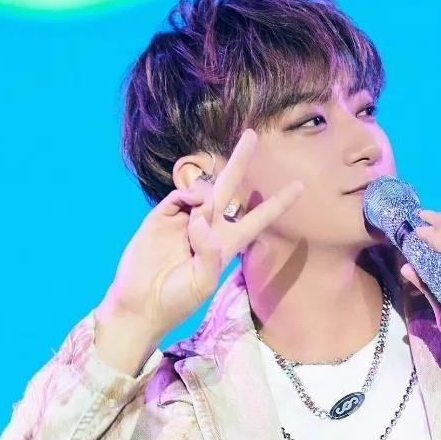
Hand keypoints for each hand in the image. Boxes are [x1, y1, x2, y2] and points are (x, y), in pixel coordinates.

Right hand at [101, 127, 303, 344]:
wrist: (139, 304)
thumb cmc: (175, 301)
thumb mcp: (202, 284)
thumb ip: (210, 254)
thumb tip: (201, 220)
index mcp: (225, 246)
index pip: (257, 220)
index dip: (277, 204)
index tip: (300, 186)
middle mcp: (208, 228)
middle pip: (230, 188)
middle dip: (240, 161)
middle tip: (252, 135)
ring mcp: (184, 220)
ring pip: (205, 191)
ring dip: (208, 196)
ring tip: (199, 223)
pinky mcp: (162, 217)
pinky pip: (180, 196)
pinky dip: (188, 197)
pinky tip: (191, 210)